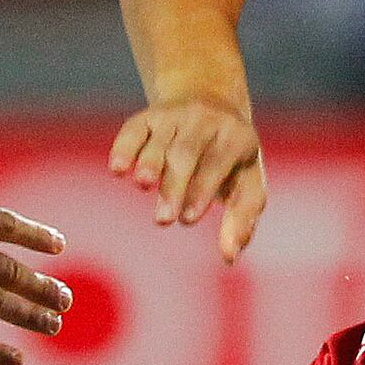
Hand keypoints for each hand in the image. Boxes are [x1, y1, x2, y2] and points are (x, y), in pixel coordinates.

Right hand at [109, 96, 266, 260]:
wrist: (213, 107)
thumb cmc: (231, 163)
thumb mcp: (246, 186)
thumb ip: (240, 221)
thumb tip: (229, 258)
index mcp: (237, 137)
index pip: (218, 162)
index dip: (203, 189)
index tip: (188, 220)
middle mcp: (206, 120)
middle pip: (187, 153)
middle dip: (174, 185)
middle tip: (163, 220)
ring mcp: (175, 115)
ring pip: (160, 140)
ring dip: (150, 163)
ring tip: (143, 186)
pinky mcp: (148, 116)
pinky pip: (134, 129)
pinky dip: (125, 147)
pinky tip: (118, 169)